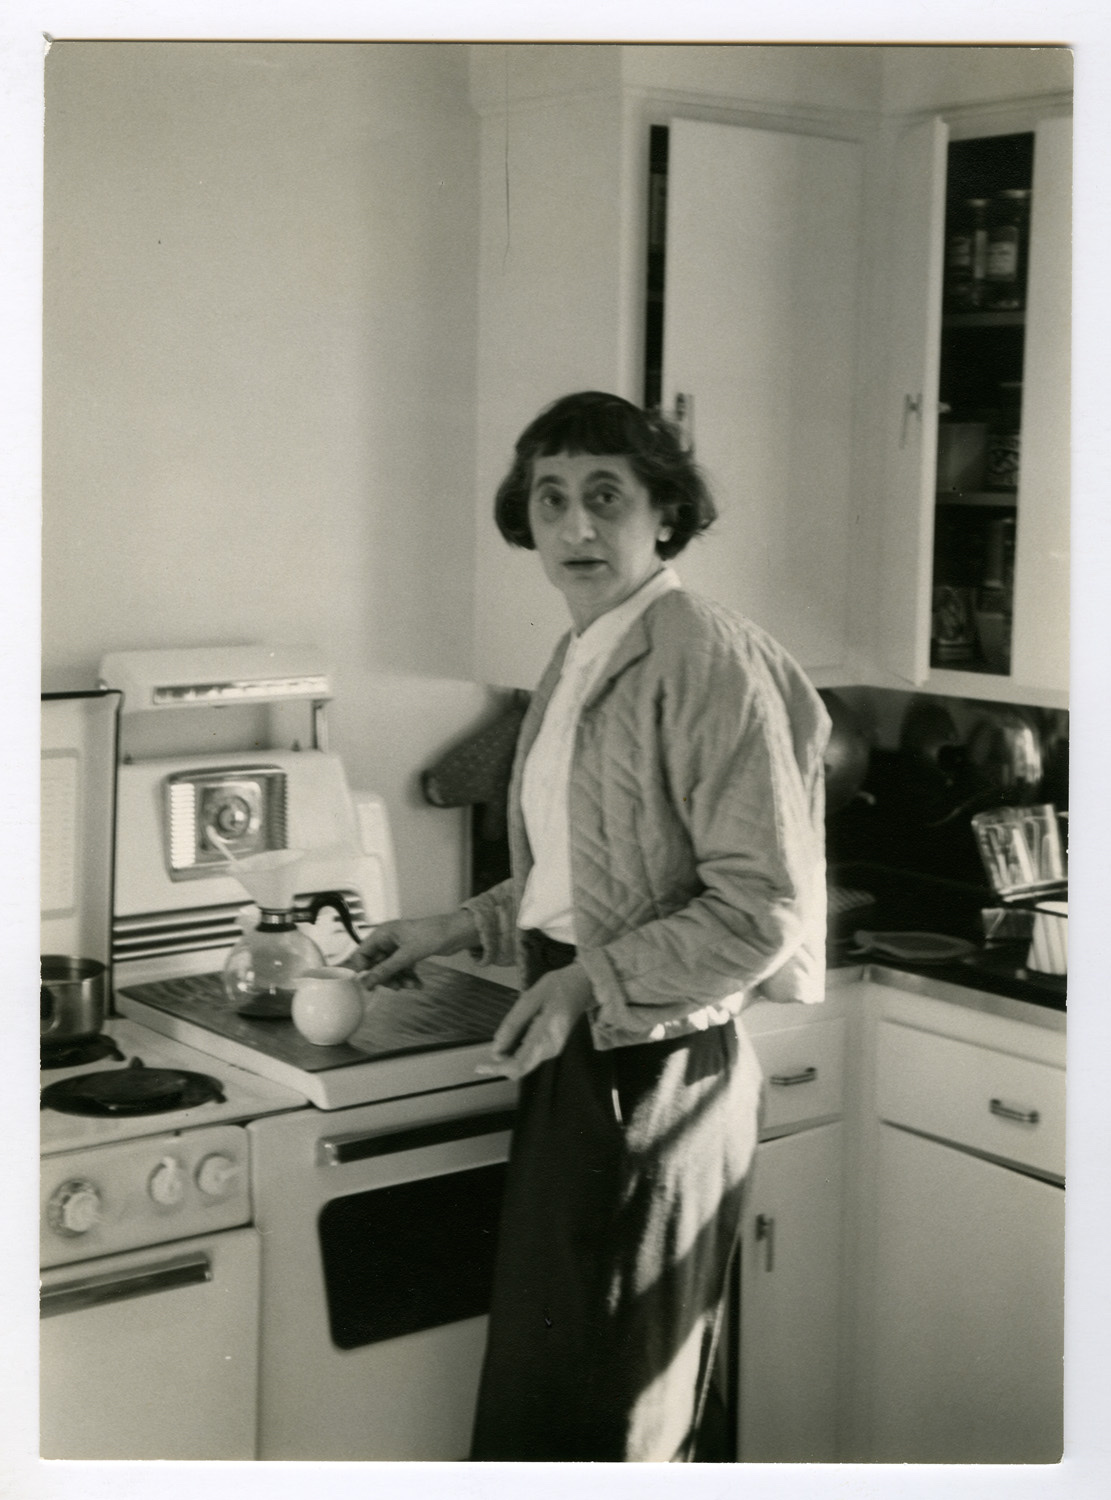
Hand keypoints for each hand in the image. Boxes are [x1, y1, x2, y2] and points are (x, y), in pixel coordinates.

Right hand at [349, 910, 478, 990]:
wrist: (457, 932)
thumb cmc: (430, 937)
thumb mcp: (407, 955)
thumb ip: (386, 969)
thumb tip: (366, 983)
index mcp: (383, 933)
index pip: (362, 952)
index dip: (362, 969)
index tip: (366, 984)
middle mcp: (388, 939)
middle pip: (376, 964)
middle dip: (386, 977)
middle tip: (396, 987)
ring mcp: (399, 947)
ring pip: (390, 968)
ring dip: (399, 979)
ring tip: (412, 986)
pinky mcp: (409, 953)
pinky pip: (402, 968)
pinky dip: (408, 977)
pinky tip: (418, 984)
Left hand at [476, 963, 592, 1079]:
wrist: (584, 985)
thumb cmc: (558, 986)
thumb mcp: (531, 998)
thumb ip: (513, 1024)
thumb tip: (496, 1049)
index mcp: (546, 1036)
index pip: (518, 1065)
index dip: (497, 1069)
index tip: (479, 1067)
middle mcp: (550, 1049)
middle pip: (520, 1068)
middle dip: (500, 1063)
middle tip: (484, 1054)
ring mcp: (553, 1049)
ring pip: (523, 1063)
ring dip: (508, 1055)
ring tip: (506, 1032)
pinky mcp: (552, 1046)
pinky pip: (529, 1055)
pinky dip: (515, 1051)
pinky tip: (514, 1034)